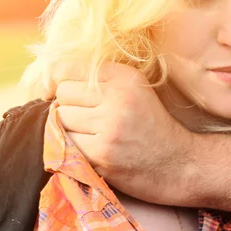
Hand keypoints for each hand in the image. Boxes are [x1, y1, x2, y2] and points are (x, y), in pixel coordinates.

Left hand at [55, 62, 199, 205]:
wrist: (179, 163)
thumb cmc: (151, 124)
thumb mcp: (135, 89)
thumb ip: (101, 78)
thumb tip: (51, 80)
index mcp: (125, 77)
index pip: (70, 67)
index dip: (60, 79)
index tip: (60, 90)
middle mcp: (117, 97)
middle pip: (63, 93)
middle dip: (69, 105)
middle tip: (88, 117)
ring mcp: (109, 127)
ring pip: (61, 118)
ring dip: (69, 128)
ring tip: (91, 134)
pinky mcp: (102, 154)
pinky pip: (66, 143)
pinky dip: (73, 147)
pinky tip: (93, 149)